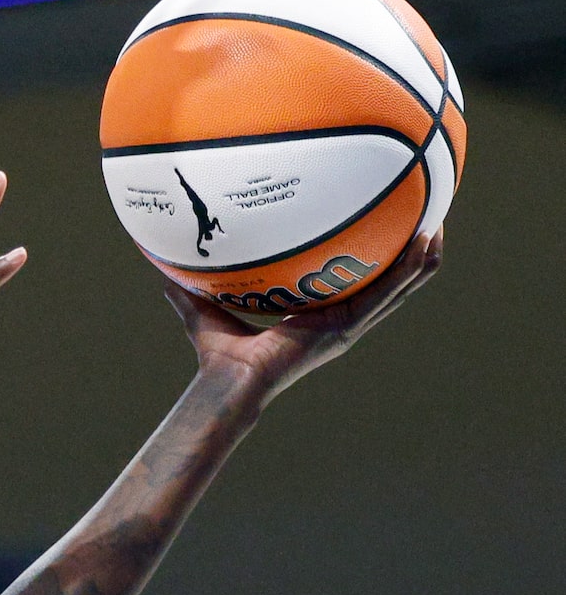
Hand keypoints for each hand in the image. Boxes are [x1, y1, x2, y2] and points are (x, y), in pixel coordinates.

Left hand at [169, 229, 442, 405]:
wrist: (229, 380)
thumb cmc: (217, 353)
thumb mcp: (203, 308)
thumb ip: (186, 286)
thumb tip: (158, 262)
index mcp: (316, 313)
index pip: (353, 281)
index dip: (372, 258)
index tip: (382, 227)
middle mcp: (340, 318)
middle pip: (389, 280)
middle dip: (410, 249)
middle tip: (425, 214)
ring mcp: (349, 324)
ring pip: (402, 286)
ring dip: (423, 255)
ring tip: (436, 221)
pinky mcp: (348, 327)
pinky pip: (389, 293)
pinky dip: (409, 268)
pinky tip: (424, 242)